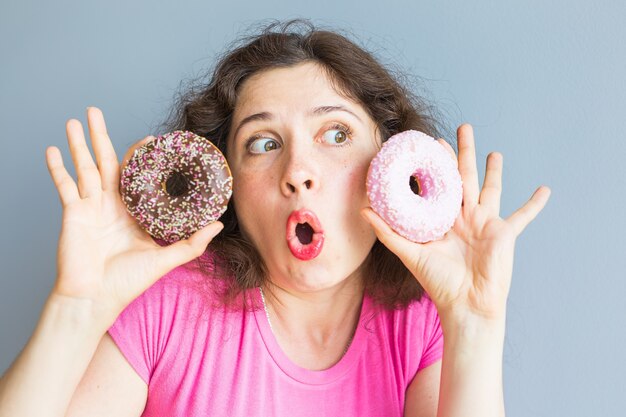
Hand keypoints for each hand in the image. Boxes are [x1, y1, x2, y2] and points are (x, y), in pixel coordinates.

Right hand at [45, 107, 222, 327]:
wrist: (97, 299)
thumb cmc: (128, 282)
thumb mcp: (166, 258)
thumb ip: (193, 243)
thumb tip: (218, 224)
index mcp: (133, 210)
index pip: (137, 174)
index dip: (142, 156)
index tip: (152, 140)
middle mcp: (111, 204)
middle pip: (106, 161)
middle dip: (101, 136)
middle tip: (96, 112)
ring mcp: (90, 206)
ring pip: (84, 166)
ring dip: (79, 143)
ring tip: (75, 120)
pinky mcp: (73, 213)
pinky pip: (63, 186)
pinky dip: (56, 168)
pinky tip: (52, 149)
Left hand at [361, 124, 550, 323]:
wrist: (466, 304)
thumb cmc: (438, 283)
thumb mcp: (410, 253)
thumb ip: (387, 232)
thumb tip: (362, 210)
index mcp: (443, 219)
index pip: (439, 184)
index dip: (436, 164)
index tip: (430, 143)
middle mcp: (464, 217)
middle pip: (465, 176)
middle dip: (463, 152)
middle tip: (463, 128)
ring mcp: (485, 223)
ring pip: (491, 188)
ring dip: (495, 170)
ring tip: (494, 152)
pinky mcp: (504, 233)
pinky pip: (524, 216)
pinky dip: (535, 204)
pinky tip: (545, 189)